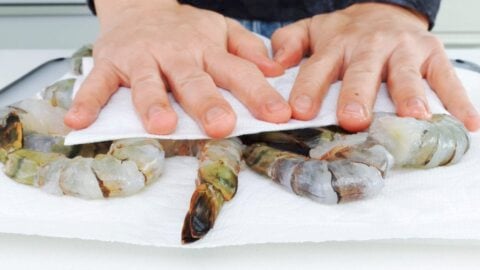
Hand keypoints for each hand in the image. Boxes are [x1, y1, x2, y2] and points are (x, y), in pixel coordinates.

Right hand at [64, 0, 289, 137]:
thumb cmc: (184, 29)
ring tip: (161, 125)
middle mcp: (175, 55)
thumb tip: (276, 70)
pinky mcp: (110, 63)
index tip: (278, 115)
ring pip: (148, 83)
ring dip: (153, 103)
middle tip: (221, 125)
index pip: (237, 72)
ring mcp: (141, 59)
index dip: (259, 94)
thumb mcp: (221, 30)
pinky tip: (79, 121)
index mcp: (206, 50)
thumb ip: (247, 50)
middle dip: (207, 103)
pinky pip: (97, 83)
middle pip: (193, 81)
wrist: (139, 6)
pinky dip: (87, 101)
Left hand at [271, 3, 479, 130]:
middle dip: (358, 95)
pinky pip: (447, 77)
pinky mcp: (432, 54)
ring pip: (406, 74)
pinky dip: (458, 100)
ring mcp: (404, 50)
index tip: (300, 112)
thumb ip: (289, 43)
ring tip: (414, 117)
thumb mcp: (312, 31)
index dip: (309, 89)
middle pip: (363, 72)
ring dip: (410, 95)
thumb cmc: (345, 33)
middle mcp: (370, 46)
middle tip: (354, 119)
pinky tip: (468, 123)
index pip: (318, 68)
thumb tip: (276, 63)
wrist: (382, 12)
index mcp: (337, 44)